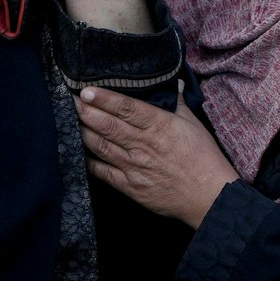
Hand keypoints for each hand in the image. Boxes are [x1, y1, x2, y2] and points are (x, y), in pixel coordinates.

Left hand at [76, 85, 237, 228]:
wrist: (209, 196)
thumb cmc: (204, 158)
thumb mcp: (193, 124)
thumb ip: (178, 103)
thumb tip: (174, 84)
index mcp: (160, 126)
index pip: (126, 108)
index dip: (104, 98)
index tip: (86, 91)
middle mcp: (144, 145)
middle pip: (108, 125)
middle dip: (85, 112)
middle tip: (69, 101)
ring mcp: (135, 167)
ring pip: (101, 146)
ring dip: (83, 133)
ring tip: (70, 121)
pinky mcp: (131, 187)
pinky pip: (103, 172)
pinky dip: (89, 161)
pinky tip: (78, 152)